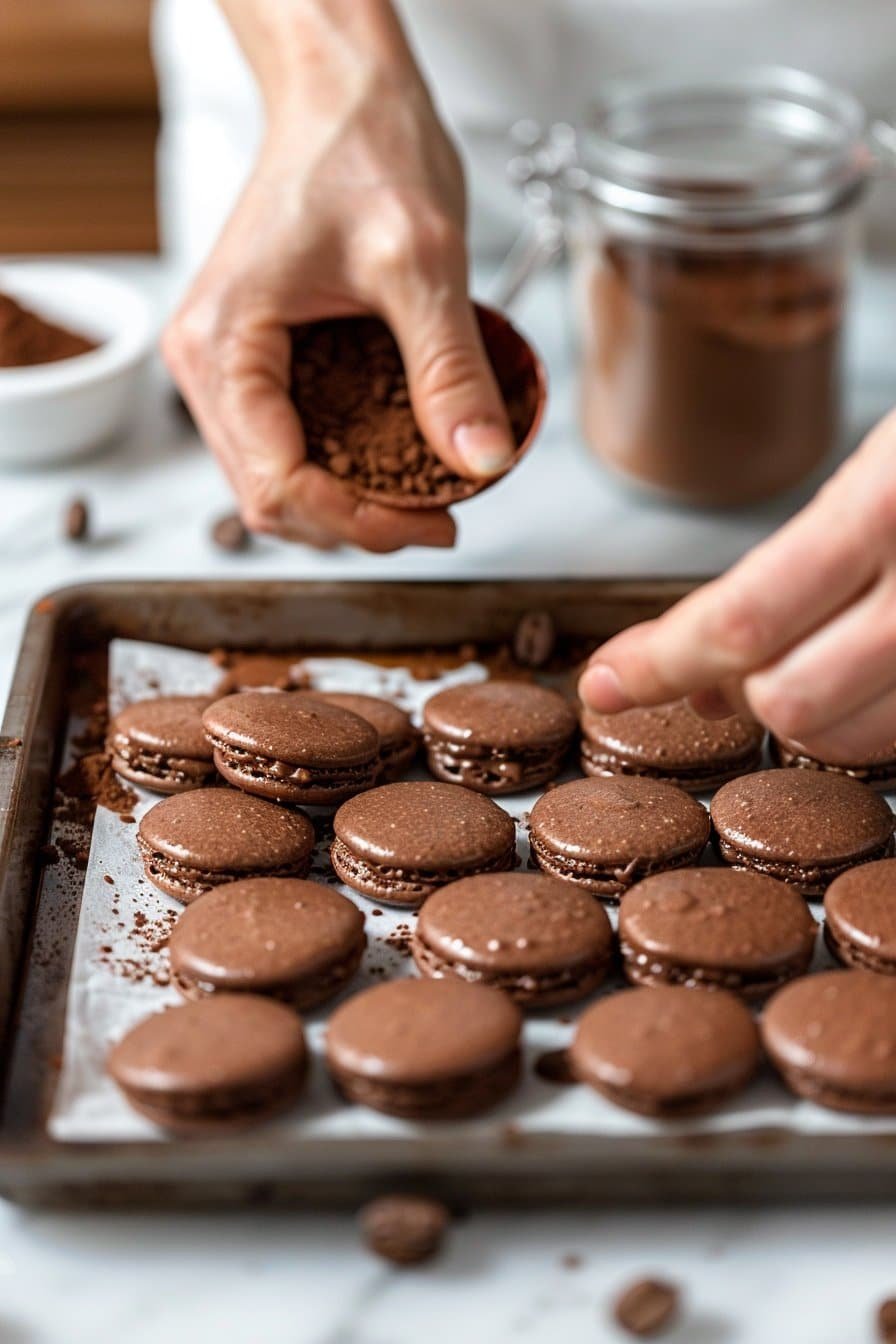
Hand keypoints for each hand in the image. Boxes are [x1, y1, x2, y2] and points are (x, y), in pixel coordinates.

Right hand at [162, 0, 514, 551]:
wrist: (341, 93)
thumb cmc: (363, 147)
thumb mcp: (422, 260)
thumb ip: (448, 367)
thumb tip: (480, 461)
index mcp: (225, 344)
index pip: (276, 484)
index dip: (356, 521)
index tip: (433, 521)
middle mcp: (208, 364)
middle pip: (269, 499)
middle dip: (356, 523)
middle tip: (439, 518)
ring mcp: (226, 366)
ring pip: (276, 482)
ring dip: (348, 505)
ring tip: (425, 497)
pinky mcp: (254, 361)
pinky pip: (288, 444)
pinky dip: (341, 469)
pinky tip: (396, 463)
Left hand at [579, 412, 895, 761]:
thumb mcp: (881, 468)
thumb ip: (788, 571)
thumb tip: (700, 678)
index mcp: (891, 498)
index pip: (746, 615)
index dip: (659, 661)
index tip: (607, 680)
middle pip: (794, 700)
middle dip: (751, 693)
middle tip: (736, 665)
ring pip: (857, 739)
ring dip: (812, 716)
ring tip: (809, 661)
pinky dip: (874, 720)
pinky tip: (867, 673)